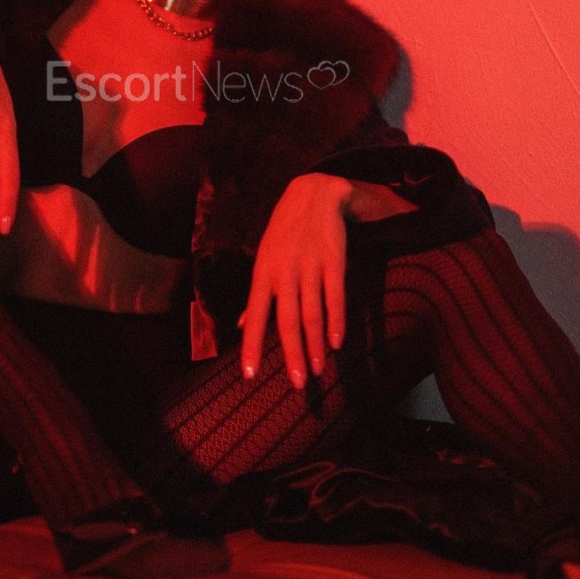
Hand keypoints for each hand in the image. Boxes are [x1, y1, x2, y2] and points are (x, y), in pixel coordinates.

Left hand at [240, 174, 416, 388]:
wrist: (313, 194)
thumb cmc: (284, 232)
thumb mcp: (264, 258)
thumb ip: (257, 295)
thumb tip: (242, 326)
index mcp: (262, 273)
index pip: (255, 315)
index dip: (252, 346)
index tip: (249, 375)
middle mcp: (283, 272)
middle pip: (286, 320)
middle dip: (292, 355)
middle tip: (298, 384)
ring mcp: (309, 266)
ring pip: (312, 313)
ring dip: (316, 344)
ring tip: (319, 370)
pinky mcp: (333, 260)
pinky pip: (335, 296)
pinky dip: (336, 320)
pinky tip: (337, 341)